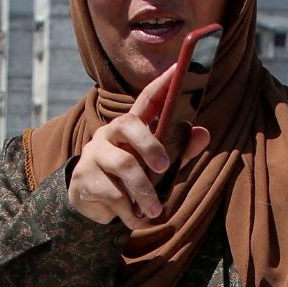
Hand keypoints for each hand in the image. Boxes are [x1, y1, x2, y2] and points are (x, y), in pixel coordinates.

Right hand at [69, 62, 209, 227]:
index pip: (146, 100)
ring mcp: (94, 154)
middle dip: (151, 146)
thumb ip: (180, 151)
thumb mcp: (157, 167)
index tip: (178, 68)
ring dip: (145, 191)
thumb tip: (203, 133)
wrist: (91, 204)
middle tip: (164, 167)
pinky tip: (134, 218)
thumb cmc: (130, 179)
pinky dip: (129, 211)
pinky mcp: (84, 178)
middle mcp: (109, 133)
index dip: (162, 84)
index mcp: (129, 127)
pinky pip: (113, 193)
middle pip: (129, 125)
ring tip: (155, 211)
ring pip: (124, 165)